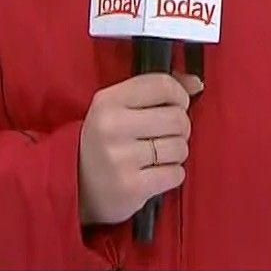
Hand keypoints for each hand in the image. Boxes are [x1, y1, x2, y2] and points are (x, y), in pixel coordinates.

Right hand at [77, 71, 202, 225]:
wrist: (74, 186)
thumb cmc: (103, 143)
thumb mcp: (117, 108)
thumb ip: (155, 91)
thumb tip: (196, 83)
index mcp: (108, 100)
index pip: (162, 85)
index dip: (178, 95)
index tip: (175, 105)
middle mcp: (112, 127)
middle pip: (177, 118)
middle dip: (179, 128)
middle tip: (164, 136)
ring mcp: (121, 158)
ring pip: (180, 147)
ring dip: (175, 153)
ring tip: (156, 156)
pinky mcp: (132, 187)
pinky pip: (176, 174)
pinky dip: (171, 175)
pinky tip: (154, 174)